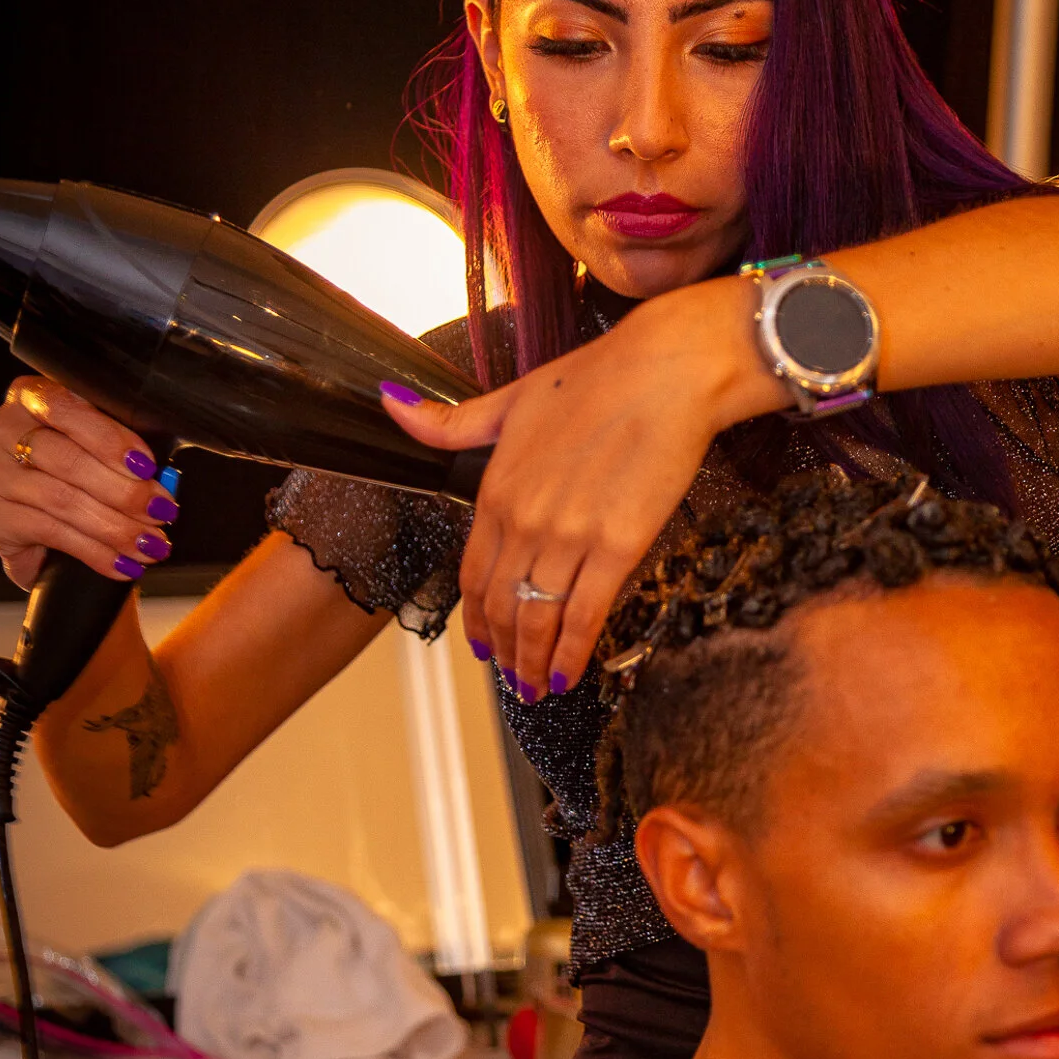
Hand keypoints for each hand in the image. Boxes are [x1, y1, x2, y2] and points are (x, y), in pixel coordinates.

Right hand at [0, 376, 179, 590]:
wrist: (10, 501)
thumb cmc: (57, 465)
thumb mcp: (78, 441)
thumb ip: (112, 449)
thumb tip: (164, 482)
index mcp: (32, 400)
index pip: (69, 410)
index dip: (110, 439)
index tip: (146, 465)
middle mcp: (6, 432)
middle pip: (69, 460)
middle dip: (125, 491)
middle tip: (160, 511)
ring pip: (63, 501)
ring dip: (117, 527)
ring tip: (150, 544)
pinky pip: (54, 535)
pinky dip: (95, 552)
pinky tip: (122, 562)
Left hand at [380, 277, 782, 696]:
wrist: (668, 370)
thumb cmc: (600, 377)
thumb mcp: (513, 397)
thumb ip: (452, 421)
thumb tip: (391, 403)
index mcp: (497, 488)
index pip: (472, 573)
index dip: (475, 618)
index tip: (482, 643)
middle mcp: (524, 520)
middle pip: (501, 605)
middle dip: (503, 651)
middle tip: (511, 678)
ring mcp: (569, 537)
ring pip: (537, 619)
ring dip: (532, 662)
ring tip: (535, 689)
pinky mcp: (617, 547)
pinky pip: (584, 615)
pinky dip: (572, 653)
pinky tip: (568, 675)